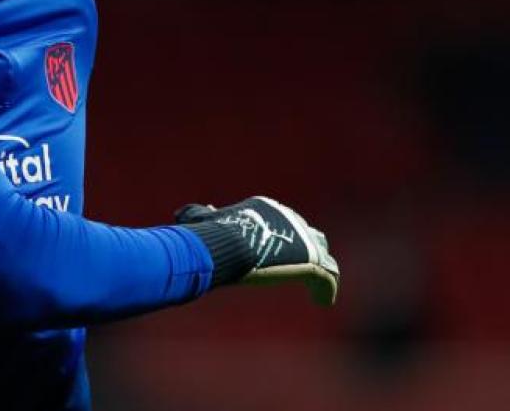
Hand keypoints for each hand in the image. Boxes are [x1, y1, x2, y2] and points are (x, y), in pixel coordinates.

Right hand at [175, 197, 339, 305]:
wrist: (227, 245)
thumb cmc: (212, 234)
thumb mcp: (201, 220)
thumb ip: (198, 215)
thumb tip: (182, 214)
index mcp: (266, 208)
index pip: (281, 220)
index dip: (281, 238)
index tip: (278, 256)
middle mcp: (289, 218)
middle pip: (306, 233)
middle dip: (306, 249)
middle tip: (302, 268)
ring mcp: (303, 238)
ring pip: (322, 251)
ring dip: (320, 267)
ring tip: (318, 285)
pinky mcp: (312, 259)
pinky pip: (327, 275)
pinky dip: (325, 289)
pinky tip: (321, 302)